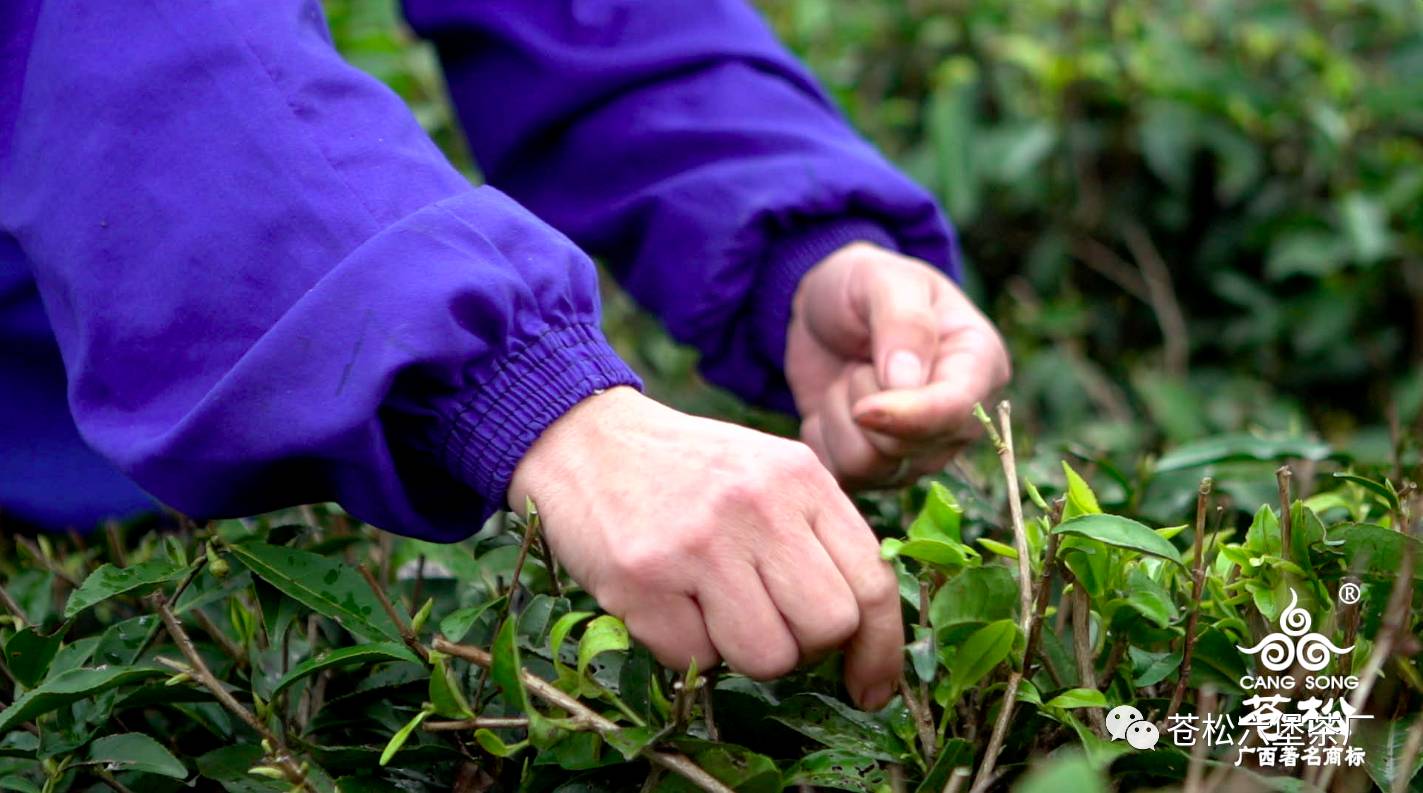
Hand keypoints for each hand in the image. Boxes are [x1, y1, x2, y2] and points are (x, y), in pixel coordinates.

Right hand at [508, 387, 902, 709]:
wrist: (584, 439)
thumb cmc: (686, 471)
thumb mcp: (767, 474)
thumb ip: (816, 535)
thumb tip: (864, 634)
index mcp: (801, 477)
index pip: (873, 581)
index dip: (880, 649)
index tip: (869, 687)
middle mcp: (758, 506)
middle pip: (828, 628)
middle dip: (803, 648)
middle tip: (766, 623)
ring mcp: (699, 543)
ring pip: (767, 657)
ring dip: (742, 653)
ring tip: (711, 609)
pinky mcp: (643, 578)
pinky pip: (694, 660)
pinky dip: (683, 646)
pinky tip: (666, 601)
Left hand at [787, 242, 1010, 488]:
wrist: (823, 311)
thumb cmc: (864, 285)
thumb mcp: (883, 279)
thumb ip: (902, 322)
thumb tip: (905, 382)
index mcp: (979, 365)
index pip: (955, 411)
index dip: (908, 415)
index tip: (862, 408)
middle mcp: (958, 419)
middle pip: (907, 447)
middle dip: (863, 400)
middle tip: (858, 358)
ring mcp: (919, 450)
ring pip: (870, 467)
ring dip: (839, 418)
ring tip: (847, 377)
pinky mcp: (878, 468)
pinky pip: (842, 476)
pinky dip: (822, 439)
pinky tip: (831, 405)